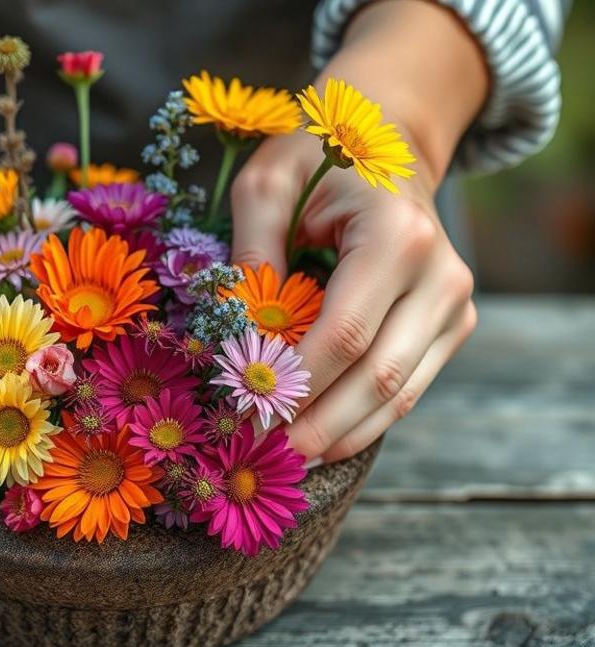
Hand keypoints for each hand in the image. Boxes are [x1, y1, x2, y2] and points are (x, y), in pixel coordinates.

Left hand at [229, 1, 487, 462]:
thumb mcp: (267, 182)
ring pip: (400, 394)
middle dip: (319, 425)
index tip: (247, 417)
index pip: (344, 335)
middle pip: (378, 378)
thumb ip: (252, 250)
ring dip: (343, 433)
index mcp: (397, 236)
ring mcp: (455, 304)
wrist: (389, 140)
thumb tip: (239, 333)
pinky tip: (322, 436)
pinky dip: (365, 418)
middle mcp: (441, 276)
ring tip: (290, 460)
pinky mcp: (452, 323)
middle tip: (267, 458)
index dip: (296, 385)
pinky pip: (408, 386)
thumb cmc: (318, 157)